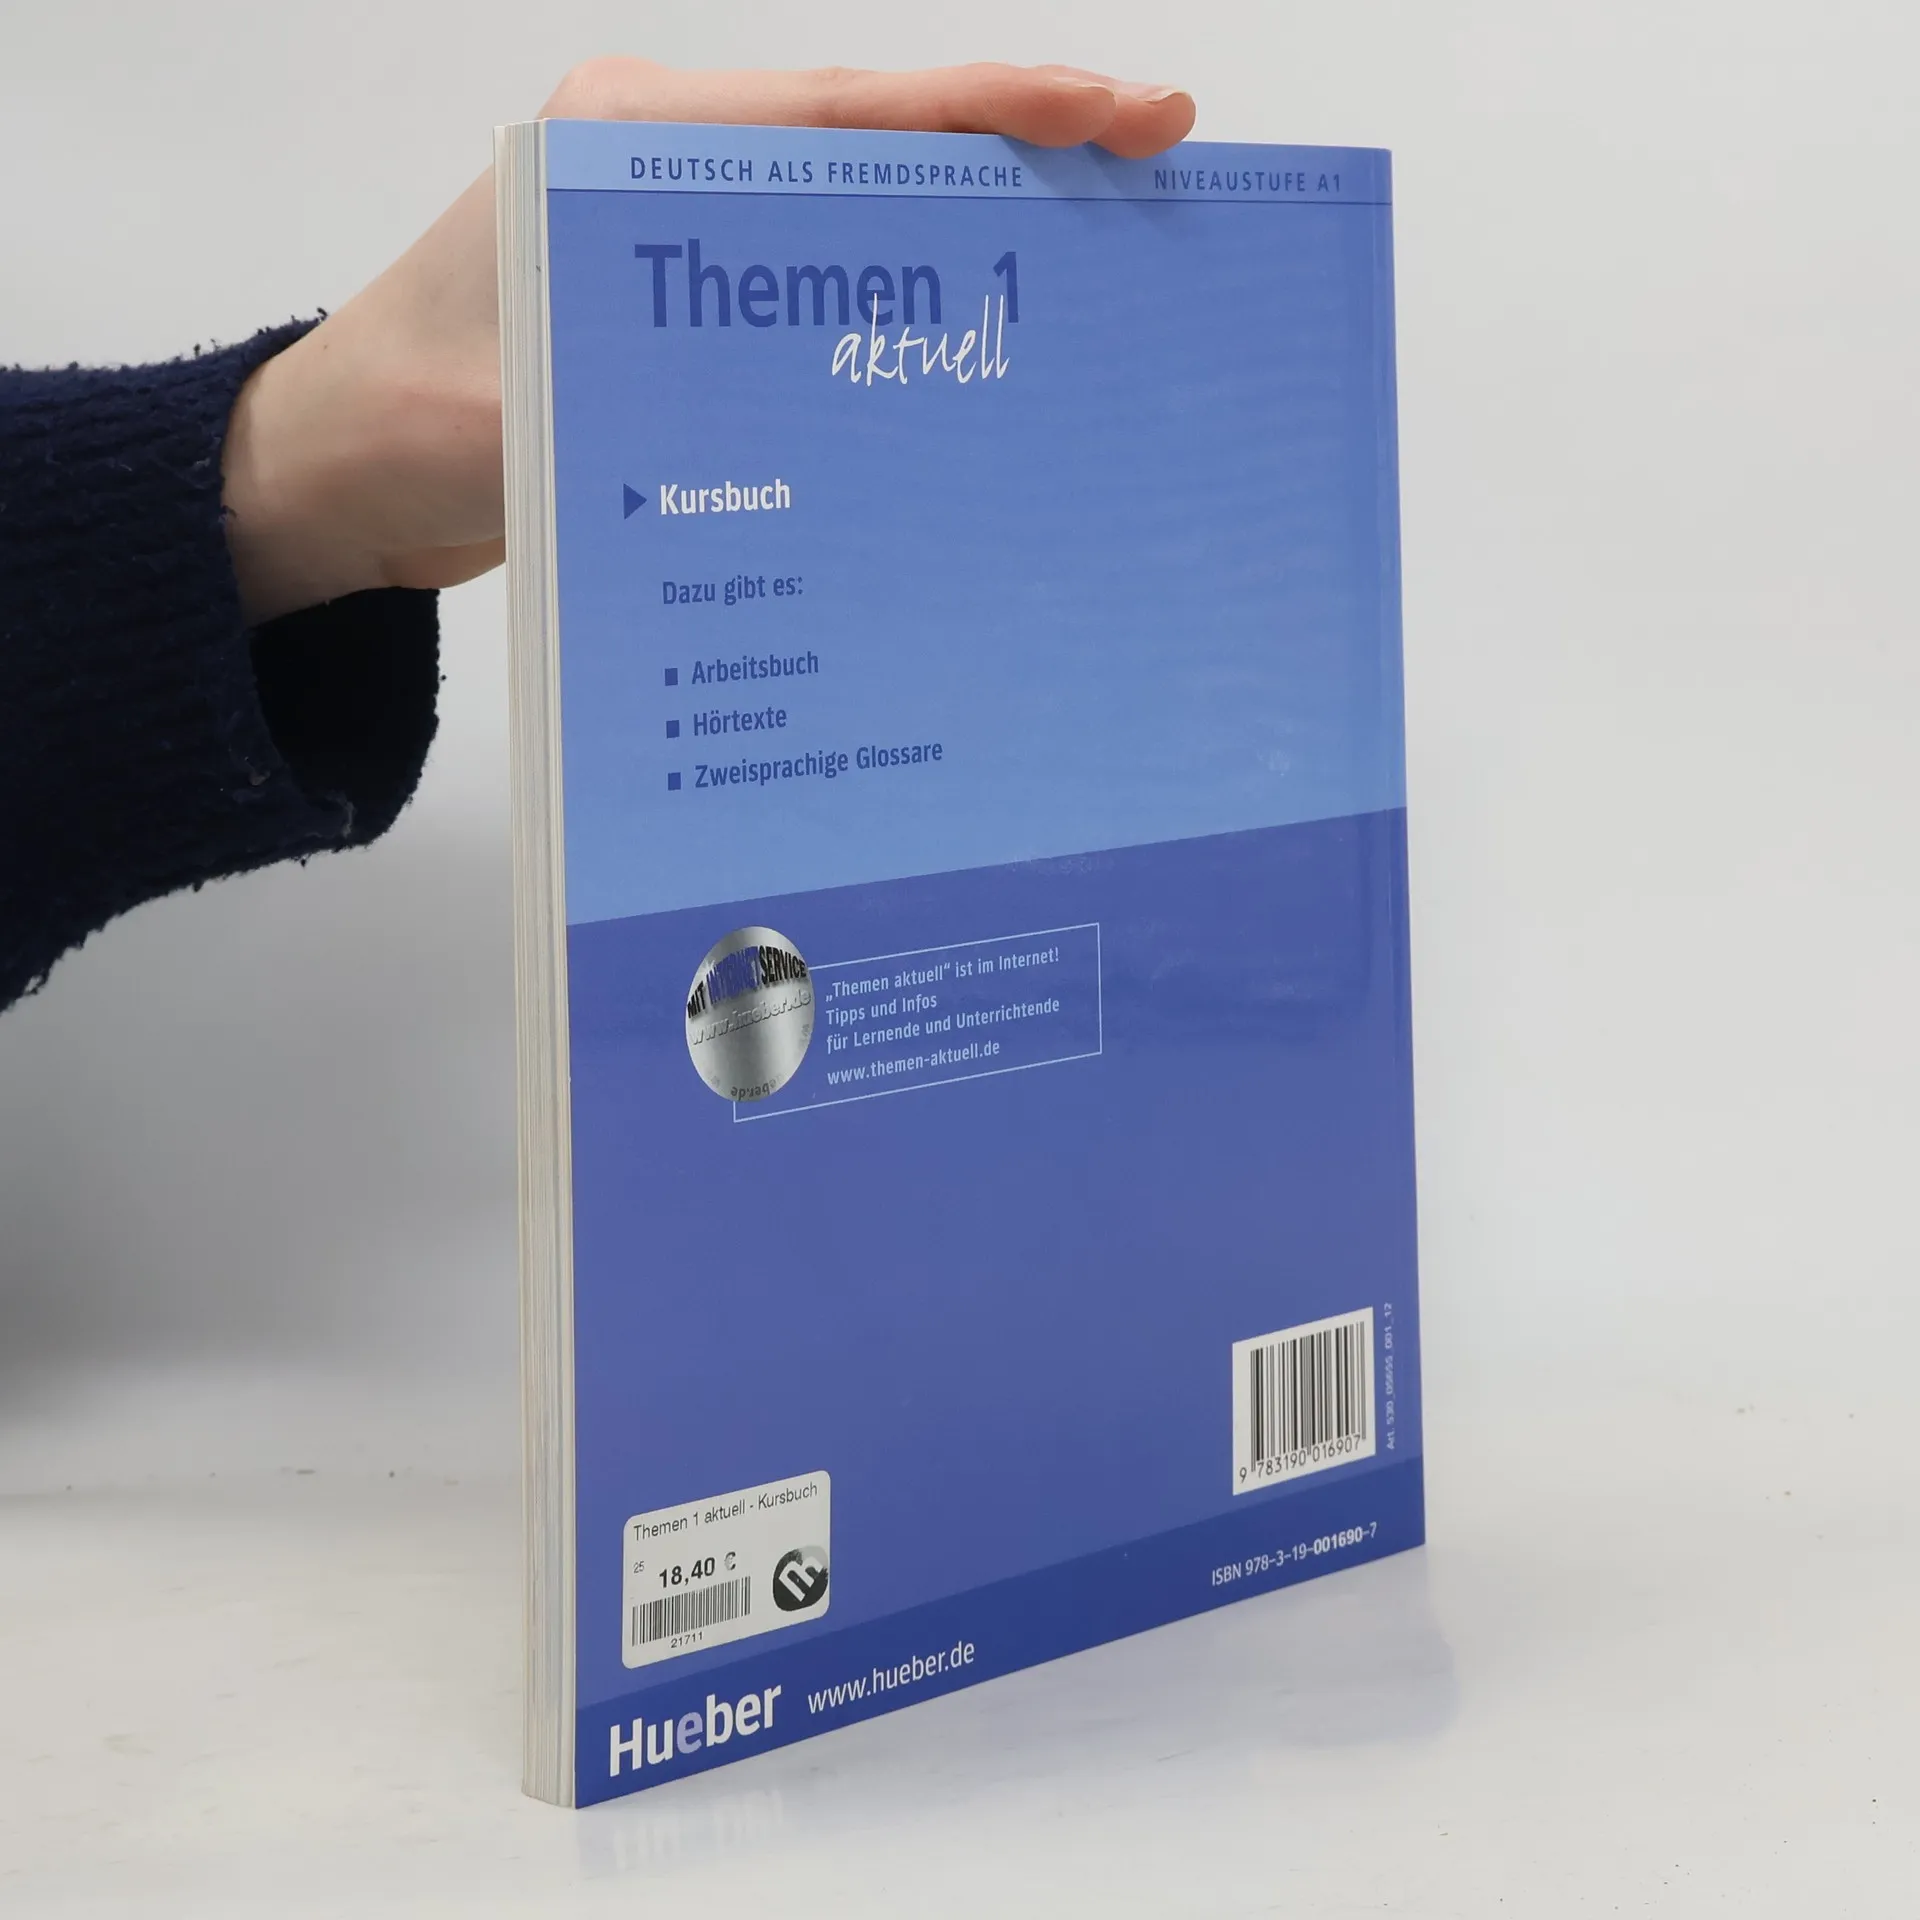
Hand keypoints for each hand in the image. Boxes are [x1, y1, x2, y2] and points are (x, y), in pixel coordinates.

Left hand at [221, 60, 1194, 625]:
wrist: (335, 473)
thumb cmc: (402, 426)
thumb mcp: (518, 423)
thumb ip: (642, 403)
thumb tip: (799, 423)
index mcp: (629, 148)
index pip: (844, 113)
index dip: (990, 109)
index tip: (1115, 110)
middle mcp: (668, 170)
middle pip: (877, 141)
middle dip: (1019, 143)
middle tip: (1156, 156)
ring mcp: (685, 240)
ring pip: (864, 210)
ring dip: (978, 220)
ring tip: (1104, 238)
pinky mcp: (692, 313)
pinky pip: (827, 287)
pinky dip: (909, 294)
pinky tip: (982, 324)